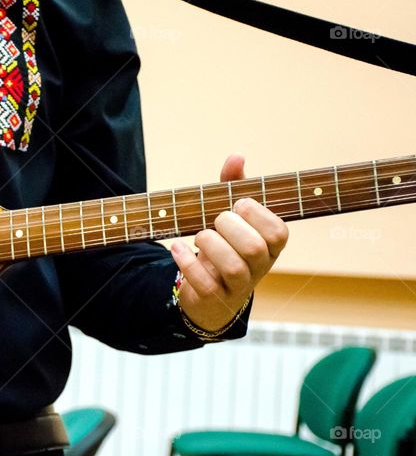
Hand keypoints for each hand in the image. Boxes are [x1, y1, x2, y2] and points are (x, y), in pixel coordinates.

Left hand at [170, 155, 288, 331]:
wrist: (211, 293)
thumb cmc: (225, 245)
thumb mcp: (232, 216)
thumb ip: (234, 187)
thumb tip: (237, 157)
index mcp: (270, 246)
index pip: (278, 231)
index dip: (257, 214)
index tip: (238, 204)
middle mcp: (260, 268)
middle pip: (254, 248)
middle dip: (230, 227)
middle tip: (216, 221)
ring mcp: (239, 286)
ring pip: (233, 267)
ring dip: (210, 244)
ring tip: (199, 236)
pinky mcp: (215, 299)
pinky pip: (206, 285)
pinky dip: (188, 263)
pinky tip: (177, 248)